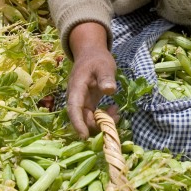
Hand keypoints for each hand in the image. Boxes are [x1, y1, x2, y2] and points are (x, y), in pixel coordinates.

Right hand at [65, 22, 117, 137]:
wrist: (91, 54)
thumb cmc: (97, 59)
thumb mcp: (104, 65)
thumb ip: (106, 77)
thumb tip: (109, 89)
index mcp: (76, 88)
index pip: (74, 108)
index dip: (78, 123)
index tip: (84, 136)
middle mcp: (76, 98)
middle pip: (81, 118)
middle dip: (96, 124)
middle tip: (116, 118)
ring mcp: (82, 102)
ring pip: (88, 119)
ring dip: (101, 121)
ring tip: (117, 113)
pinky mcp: (88, 104)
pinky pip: (93, 116)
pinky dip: (103, 117)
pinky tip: (114, 111)